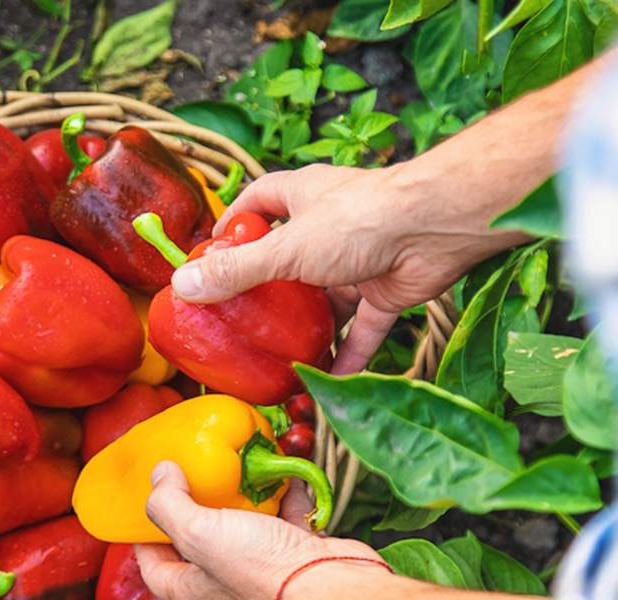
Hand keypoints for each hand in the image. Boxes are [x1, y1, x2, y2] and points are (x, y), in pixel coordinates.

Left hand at [136, 461, 385, 599]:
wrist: (331, 584)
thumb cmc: (261, 569)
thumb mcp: (199, 533)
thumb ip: (169, 504)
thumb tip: (159, 475)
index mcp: (193, 590)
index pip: (154, 568)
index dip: (143, 538)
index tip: (144, 505)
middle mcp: (225, 584)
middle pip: (199, 543)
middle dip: (195, 507)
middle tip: (189, 475)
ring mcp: (262, 568)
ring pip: (244, 527)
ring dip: (241, 497)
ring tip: (232, 466)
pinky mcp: (295, 552)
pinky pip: (284, 517)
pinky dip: (283, 495)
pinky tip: (279, 473)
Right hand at [170, 163, 525, 372]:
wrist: (435, 227)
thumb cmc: (360, 220)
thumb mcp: (288, 249)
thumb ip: (238, 271)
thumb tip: (182, 287)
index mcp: (301, 198)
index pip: (257, 203)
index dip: (234, 227)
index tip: (211, 257)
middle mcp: (328, 226)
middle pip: (287, 259)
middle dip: (267, 291)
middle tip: (238, 324)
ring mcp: (357, 260)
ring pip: (325, 301)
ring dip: (306, 331)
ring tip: (277, 362)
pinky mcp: (385, 291)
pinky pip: (361, 330)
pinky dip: (346, 356)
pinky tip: (326, 383)